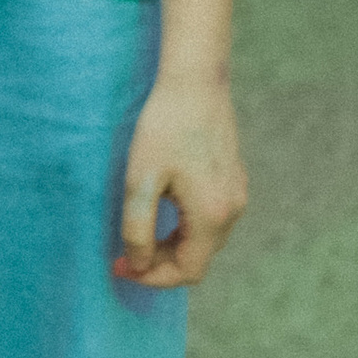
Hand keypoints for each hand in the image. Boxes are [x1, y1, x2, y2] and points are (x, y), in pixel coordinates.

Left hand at [115, 66, 247, 288]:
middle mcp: (233, 209)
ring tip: (140, 232)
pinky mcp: (233, 178)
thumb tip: (139, 264)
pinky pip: (211, 218)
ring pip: (205, 239)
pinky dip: (185, 227)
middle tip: (124, 252)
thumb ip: (138, 229)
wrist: (195, 81)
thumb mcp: (141, 180)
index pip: (188, 271)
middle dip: (160, 262)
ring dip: (172, 245)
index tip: (120, 265)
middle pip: (198, 258)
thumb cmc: (164, 126)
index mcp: (213, 215)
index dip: (152, 277)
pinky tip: (163, 209)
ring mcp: (237, 193)